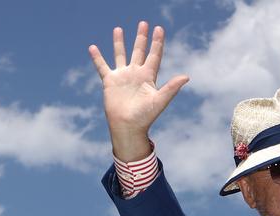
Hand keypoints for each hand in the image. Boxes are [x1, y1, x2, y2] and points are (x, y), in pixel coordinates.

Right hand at [88, 22, 188, 160]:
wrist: (127, 127)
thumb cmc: (145, 117)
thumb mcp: (159, 101)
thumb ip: (172, 88)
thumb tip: (186, 76)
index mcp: (148, 77)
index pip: (154, 56)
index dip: (157, 43)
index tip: (159, 29)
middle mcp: (135, 74)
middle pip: (139, 51)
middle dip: (142, 38)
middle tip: (144, 23)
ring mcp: (122, 77)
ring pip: (120, 55)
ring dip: (119, 43)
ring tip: (118, 29)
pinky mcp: (110, 82)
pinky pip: (102, 66)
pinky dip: (97, 57)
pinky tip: (92, 47)